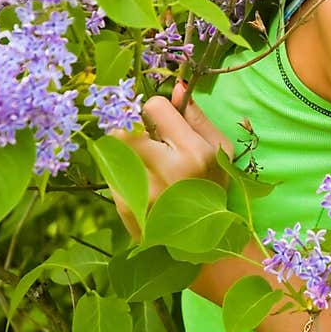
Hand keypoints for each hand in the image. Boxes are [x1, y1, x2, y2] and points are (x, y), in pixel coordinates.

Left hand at [108, 81, 233, 239]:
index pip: (154, 107)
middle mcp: (166, 172)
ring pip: (113, 149)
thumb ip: (196, 117)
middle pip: (124, 128)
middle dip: (133, 129)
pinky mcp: (124, 206)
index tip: (164, 124)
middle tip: (148, 140)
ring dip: (126, 150)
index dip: (157, 111)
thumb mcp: (219, 150)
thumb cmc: (214, 189)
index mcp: (194, 154)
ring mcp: (142, 191)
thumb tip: (176, 87)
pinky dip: (123, 170)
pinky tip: (142, 183)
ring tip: (147, 164)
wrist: (202, 244)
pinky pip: (111, 171)